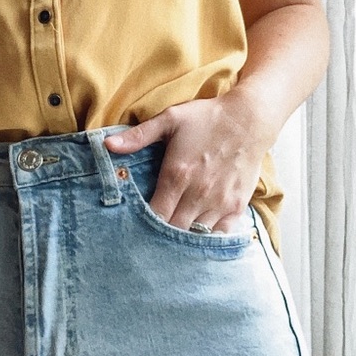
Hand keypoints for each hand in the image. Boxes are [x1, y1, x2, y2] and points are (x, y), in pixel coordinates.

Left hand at [104, 90, 271, 232]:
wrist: (250, 119)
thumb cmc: (208, 118)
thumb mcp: (170, 119)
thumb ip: (138, 136)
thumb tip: (106, 145)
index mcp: (177, 174)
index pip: (155, 216)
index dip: (143, 225)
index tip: (135, 226)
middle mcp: (198, 193)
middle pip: (174, 231)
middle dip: (161, 236)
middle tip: (150, 236)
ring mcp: (220, 202)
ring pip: (196, 236)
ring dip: (184, 238)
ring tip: (172, 238)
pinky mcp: (237, 206)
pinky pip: (220, 234)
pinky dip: (208, 238)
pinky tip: (198, 235)